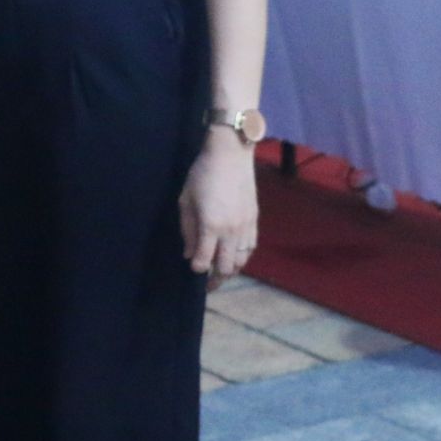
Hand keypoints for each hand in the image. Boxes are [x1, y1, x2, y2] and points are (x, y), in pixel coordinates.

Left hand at [178, 131, 258, 284]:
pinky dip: (242, 258)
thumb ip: (187, 229)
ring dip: (230, 270)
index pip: (204, 260)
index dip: (196, 269)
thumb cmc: (202, 174)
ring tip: (219, 274)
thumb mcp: (186, 200)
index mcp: (211, 226)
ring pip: (241, 261)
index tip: (191, 269)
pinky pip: (250, 249)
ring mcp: (246, 227)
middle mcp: (231, 231)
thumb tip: (188, 254)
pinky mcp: (254, 221)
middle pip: (226, 268)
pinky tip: (234, 258)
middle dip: (215, 279)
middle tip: (206, 285)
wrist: (231, 155)